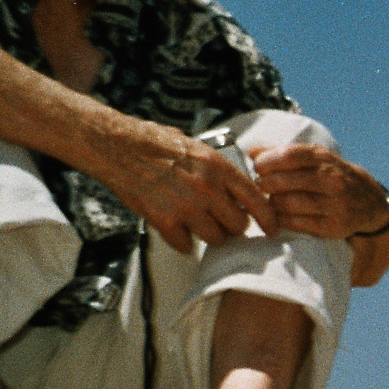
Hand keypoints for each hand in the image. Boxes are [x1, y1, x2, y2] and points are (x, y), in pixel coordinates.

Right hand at [97, 119, 277, 252]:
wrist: (115, 145)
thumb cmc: (153, 141)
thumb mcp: (197, 147)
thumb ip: (218, 170)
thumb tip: (237, 189)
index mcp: (218, 168)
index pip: (257, 201)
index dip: (268, 219)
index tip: (272, 229)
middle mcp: (207, 189)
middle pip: (238, 226)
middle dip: (232, 226)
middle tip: (222, 221)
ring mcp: (186, 207)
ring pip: (215, 239)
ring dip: (209, 235)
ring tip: (196, 222)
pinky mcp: (164, 221)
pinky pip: (186, 246)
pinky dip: (183, 242)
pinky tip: (176, 228)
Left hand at [250, 144, 388, 239]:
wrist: (371, 204)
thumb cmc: (335, 177)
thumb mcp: (318, 159)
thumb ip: (286, 153)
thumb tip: (252, 152)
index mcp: (325, 159)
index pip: (289, 155)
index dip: (267, 161)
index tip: (259, 167)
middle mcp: (333, 180)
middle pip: (284, 181)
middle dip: (266, 184)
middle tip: (263, 187)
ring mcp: (335, 205)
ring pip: (289, 204)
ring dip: (273, 203)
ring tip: (272, 202)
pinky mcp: (335, 227)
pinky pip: (298, 223)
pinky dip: (284, 220)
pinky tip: (281, 216)